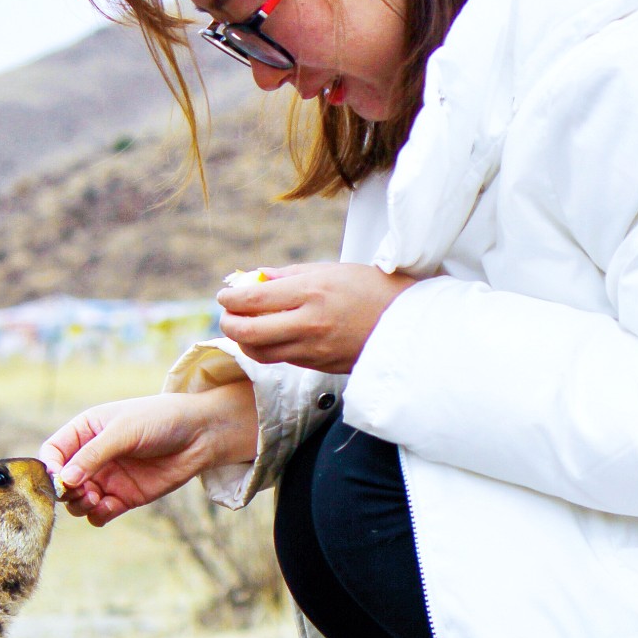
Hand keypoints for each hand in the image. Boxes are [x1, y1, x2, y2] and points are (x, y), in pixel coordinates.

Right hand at [37, 384, 256, 526]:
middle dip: (65, 490)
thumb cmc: (160, 420)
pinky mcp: (124, 498)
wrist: (200, 434)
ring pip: (78, 502)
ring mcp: (108, 479)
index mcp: (86, 432)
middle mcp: (92, 457)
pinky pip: (100, 514)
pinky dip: (98, 515)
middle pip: (63, 482)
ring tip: (95, 497)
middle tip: (81, 490)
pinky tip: (109, 506)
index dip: (49, 467)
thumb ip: (93, 455)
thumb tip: (65, 481)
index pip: (53, 453)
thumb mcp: (124, 431)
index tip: (58, 478)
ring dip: (80, 504)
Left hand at [218, 262, 418, 372]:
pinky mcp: (321, 366)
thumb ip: (290, 275)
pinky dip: (268, 348)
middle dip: (228, 323)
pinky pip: (283, 359)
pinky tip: (270, 336)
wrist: (412, 325)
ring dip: (244, 341)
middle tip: (227, 315)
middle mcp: (310, 324)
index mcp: (312, 292)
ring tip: (244, 327)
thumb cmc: (374, 289)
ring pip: (261, 353)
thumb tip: (256, 278)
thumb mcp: (332, 270)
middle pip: (249, 332)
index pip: (253, 299)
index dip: (231, 298)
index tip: (225, 294)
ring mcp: (315, 350)